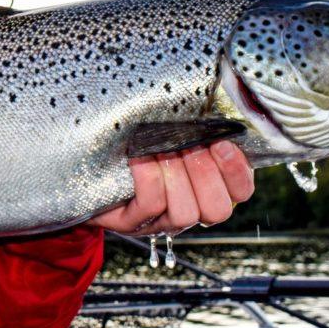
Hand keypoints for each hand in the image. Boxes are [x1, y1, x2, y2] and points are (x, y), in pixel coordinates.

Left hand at [91, 141, 253, 234]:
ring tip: (161, 150)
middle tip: (188, 145)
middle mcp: (188, 209)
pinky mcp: (132, 223)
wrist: (88, 164)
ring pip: (186, 213)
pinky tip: (139, 156)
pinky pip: (151, 205)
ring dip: (175, 176)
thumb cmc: (135, 142)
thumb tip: (213, 104)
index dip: (237, 171)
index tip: (223, 142)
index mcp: (206, 186)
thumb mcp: (169, 132)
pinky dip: (149, 178)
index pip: (240, 191)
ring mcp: (160, 221)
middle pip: (217, 209)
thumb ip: (194, 125)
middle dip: (205, 173)